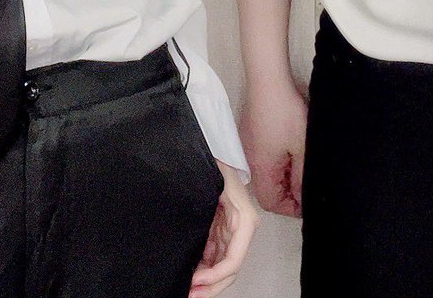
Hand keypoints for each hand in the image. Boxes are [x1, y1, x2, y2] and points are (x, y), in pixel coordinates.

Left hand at [190, 161, 259, 297]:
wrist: (211, 149)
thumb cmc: (214, 163)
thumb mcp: (215, 185)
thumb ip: (215, 210)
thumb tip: (216, 239)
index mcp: (244, 222)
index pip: (233, 261)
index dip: (215, 276)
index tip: (195, 281)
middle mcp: (240, 229)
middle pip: (229, 269)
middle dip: (211, 286)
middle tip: (191, 296)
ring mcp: (231, 230)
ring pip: (222, 265)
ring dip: (206, 280)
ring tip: (188, 288)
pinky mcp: (220, 227)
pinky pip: (214, 254)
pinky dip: (203, 266)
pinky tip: (190, 273)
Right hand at [239, 78, 306, 216]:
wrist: (268, 80)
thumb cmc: (284, 111)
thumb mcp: (302, 148)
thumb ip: (302, 178)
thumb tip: (303, 198)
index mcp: (260, 168)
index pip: (271, 203)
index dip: (290, 208)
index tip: (307, 200)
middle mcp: (249, 160)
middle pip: (267, 189)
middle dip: (288, 191)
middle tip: (307, 180)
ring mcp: (247, 145)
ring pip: (265, 172)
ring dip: (284, 173)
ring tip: (301, 160)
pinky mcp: (250, 133)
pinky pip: (262, 157)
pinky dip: (277, 159)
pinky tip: (291, 146)